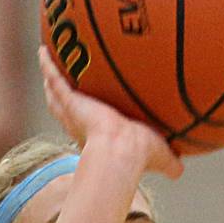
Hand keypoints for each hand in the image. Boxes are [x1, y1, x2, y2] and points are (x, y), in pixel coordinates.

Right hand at [38, 48, 182, 179]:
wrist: (123, 151)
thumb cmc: (141, 157)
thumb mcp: (159, 158)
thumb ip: (169, 164)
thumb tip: (180, 172)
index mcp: (98, 136)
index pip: (87, 125)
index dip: (84, 118)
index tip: (85, 111)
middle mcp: (81, 123)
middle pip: (65, 106)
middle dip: (61, 95)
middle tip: (57, 81)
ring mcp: (73, 110)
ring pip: (56, 92)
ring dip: (51, 78)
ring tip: (47, 62)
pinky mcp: (71, 99)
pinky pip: (55, 78)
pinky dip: (48, 65)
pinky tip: (43, 51)